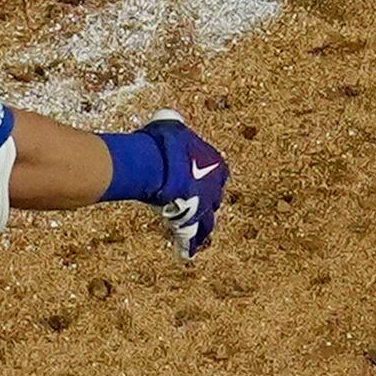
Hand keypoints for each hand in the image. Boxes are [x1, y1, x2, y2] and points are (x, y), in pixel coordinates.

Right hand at [138, 111, 228, 257]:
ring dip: (200, 228)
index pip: (218, 174)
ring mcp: (204, 206)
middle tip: (193, 207)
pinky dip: (186, 245)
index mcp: (217, 164)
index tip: (199, 182)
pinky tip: (185, 254)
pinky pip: (190, 237)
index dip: (208, 179)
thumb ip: (174, 127)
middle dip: (205, 203)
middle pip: (213, 199)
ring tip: (195, 236)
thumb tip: (167, 120)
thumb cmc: (162, 143)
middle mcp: (215, 187)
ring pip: (206, 221)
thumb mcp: (170, 125)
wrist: (156, 163)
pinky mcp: (191, 221)